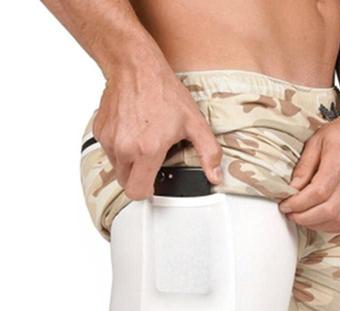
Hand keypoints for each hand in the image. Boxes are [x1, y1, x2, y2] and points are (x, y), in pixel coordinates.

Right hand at [92, 61, 221, 199]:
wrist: (135, 66)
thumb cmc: (163, 92)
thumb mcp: (195, 123)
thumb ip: (208, 153)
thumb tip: (216, 176)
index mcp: (147, 150)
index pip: (137, 192)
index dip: (147, 192)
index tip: (155, 184)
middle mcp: (124, 148)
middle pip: (126, 183)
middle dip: (139, 179)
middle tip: (152, 162)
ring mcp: (109, 140)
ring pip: (117, 168)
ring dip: (129, 163)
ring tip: (144, 143)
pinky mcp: (99, 131)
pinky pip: (109, 151)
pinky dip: (119, 148)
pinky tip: (132, 132)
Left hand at [278, 111, 339, 232]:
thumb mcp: (317, 141)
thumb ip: (304, 166)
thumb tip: (292, 190)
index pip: (319, 191)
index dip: (298, 203)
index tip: (285, 205)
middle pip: (328, 210)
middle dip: (304, 217)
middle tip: (290, 213)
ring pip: (339, 221)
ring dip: (315, 224)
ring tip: (301, 217)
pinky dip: (329, 227)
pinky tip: (317, 220)